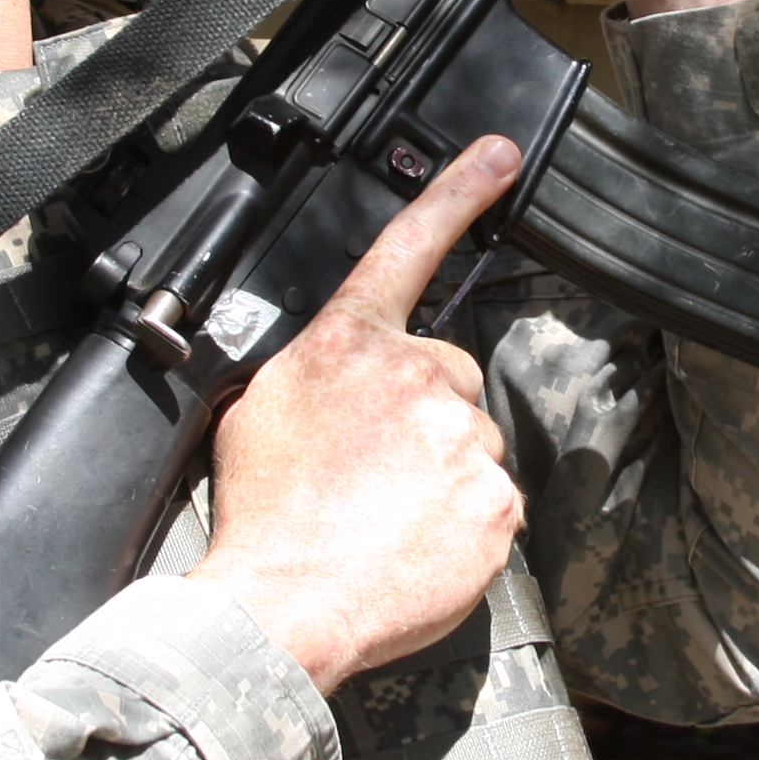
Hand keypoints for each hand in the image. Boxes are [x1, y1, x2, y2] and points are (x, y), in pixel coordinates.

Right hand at [196, 136, 526, 692]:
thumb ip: (317, 368)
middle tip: (369, 473)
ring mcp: (463, 441)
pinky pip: (489, 505)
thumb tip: (343, 376)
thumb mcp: (259, 408)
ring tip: (380, 519)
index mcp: (351, 346)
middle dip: (419, 418)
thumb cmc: (261, 517)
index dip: (456, 194)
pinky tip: (412, 547)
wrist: (283, 606)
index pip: (406, 249)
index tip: (499, 153)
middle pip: (444, 381)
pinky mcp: (496, 503)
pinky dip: (460, 527)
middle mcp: (417, 378)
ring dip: (437, 475)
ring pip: (468, 446)